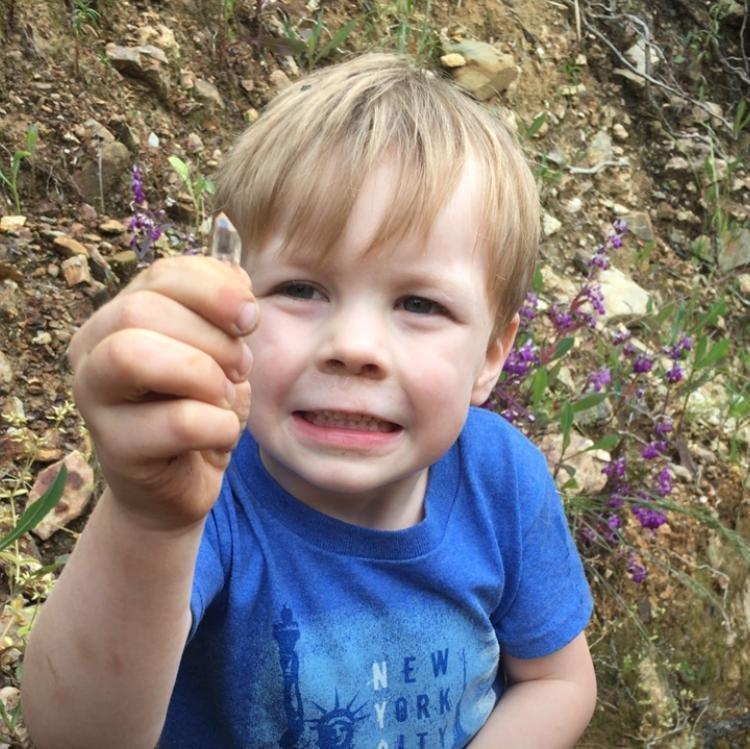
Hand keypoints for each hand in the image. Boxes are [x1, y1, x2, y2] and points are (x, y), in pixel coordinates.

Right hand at [68, 256, 256, 530]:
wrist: (183, 482)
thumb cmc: (199, 406)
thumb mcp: (218, 351)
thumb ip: (223, 310)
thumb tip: (238, 284)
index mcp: (119, 315)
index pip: (162, 275)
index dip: (215, 290)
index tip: (249, 320)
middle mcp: (92, 350)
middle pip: (140, 309)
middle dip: (212, 338)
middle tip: (238, 369)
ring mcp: (94, 400)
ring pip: (134, 355)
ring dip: (205, 375)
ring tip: (225, 396)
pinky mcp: (115, 448)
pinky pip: (179, 421)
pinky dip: (220, 425)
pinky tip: (220, 435)